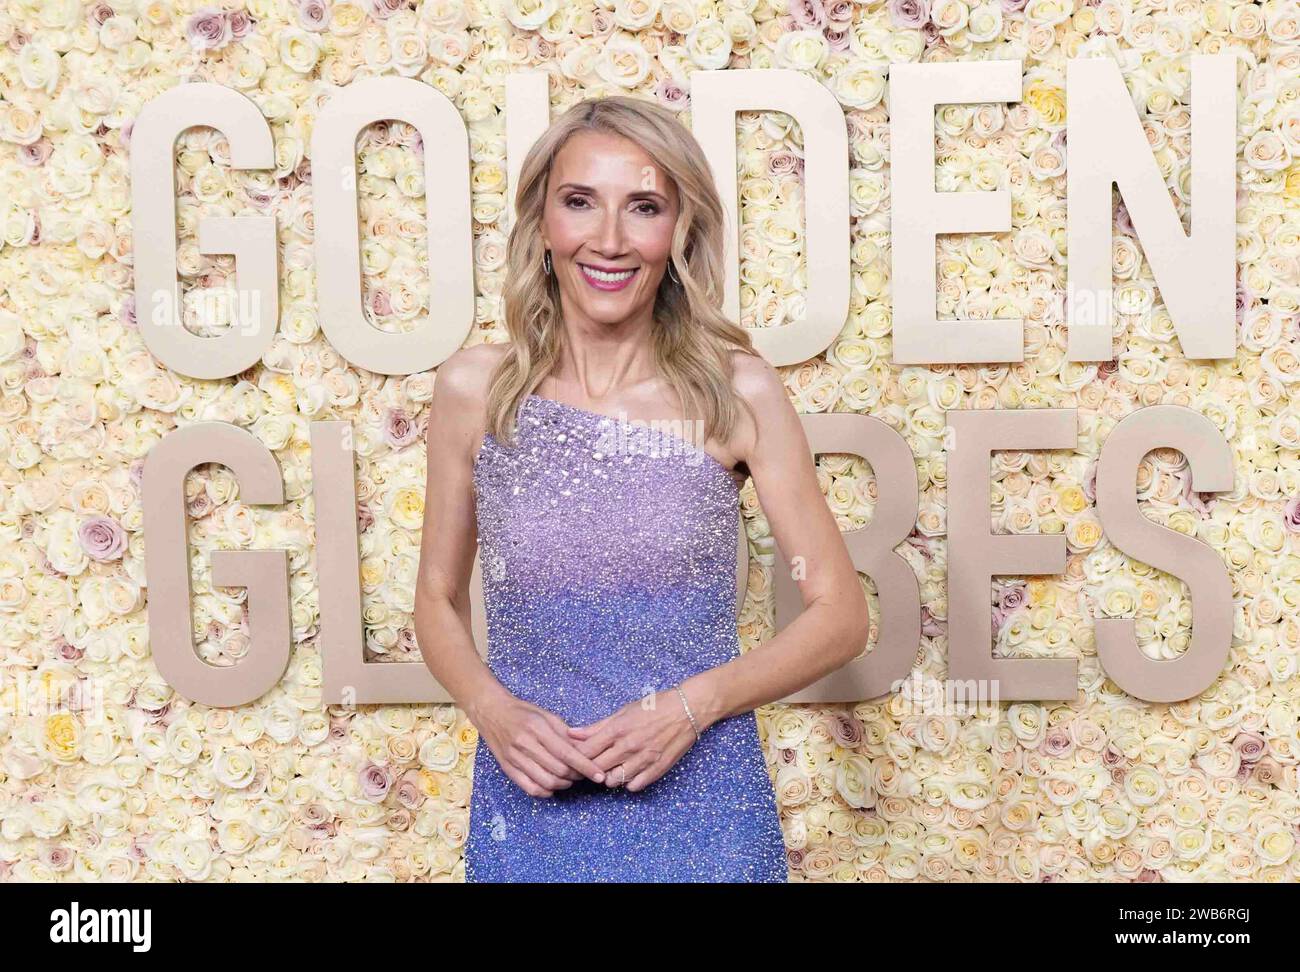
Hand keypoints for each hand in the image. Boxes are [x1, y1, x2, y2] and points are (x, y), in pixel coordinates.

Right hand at [473, 692, 608, 797]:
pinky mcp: (508, 769)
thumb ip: (565, 733)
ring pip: (546, 782)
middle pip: (558, 770)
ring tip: (569, 779)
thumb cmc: (522, 712)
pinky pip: (530, 788)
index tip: (598, 775)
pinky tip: (552, 785)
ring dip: (563, 785)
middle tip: (583, 773)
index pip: (567, 753)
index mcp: (537, 728)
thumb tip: (585, 750)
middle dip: (576, 776)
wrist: (491, 712)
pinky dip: (546, 791)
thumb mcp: (546, 715)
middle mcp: (525, 744)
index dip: (585, 766)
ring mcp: (514, 758)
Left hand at [565, 687, 703, 792]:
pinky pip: (634, 786)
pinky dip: (628, 782)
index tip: (576, 757)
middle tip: (591, 766)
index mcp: (618, 729)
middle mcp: (629, 746)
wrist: (687, 709)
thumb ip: (597, 726)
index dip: (577, 757)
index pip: (586, 751)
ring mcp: (644, 759)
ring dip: (608, 777)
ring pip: (613, 780)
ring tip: (611, 768)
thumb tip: (571, 734)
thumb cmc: (654, 707)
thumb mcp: (623, 711)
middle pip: (597, 768)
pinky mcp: (657, 769)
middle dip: (590, 769)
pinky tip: (629, 772)